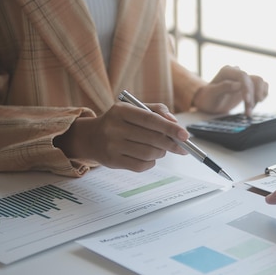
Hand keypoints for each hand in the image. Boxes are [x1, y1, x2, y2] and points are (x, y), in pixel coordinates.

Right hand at [54, 102, 188, 171]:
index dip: (170, 128)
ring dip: (161, 153)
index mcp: (121, 110)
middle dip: (171, 144)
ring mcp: (112, 146)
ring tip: (161, 149)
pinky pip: (140, 166)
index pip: (151, 119)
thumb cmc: (119, 121)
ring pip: (149, 153)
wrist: (90, 137)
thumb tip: (174, 122)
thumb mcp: (133, 109)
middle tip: (181, 147)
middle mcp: (114, 127)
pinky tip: (149, 157)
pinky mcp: (112, 161)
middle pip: (152, 138)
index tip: (185, 135)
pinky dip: (151, 162)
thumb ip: (156, 110)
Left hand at [192, 65, 268, 114]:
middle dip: (252, 97)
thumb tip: (239, 85)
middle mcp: (237, 72)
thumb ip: (223, 87)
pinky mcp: (249, 86)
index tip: (247, 101)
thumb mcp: (212, 94)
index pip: (243, 76)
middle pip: (253, 80)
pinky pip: (262, 86)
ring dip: (258, 97)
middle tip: (248, 112)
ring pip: (260, 83)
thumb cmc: (208, 98)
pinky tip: (254, 104)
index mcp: (227, 71)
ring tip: (250, 110)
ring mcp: (244, 79)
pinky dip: (262, 95)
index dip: (247, 88)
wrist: (209, 103)